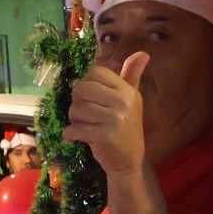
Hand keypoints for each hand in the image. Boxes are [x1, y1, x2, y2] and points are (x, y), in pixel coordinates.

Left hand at [62, 52, 148, 176]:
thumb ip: (132, 75)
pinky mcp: (105, 136)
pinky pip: (74, 129)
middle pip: (81, 89)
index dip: (86, 85)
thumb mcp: (131, 99)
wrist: (129, 161)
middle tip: (86, 116)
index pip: (94, 73)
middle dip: (77, 103)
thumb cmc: (125, 127)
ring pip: (75, 109)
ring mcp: (115, 119)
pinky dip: (69, 134)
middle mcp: (123, 102)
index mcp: (127, 90)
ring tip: (84, 127)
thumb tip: (143, 53)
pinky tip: (74, 138)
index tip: (92, 100)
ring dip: (74, 120)